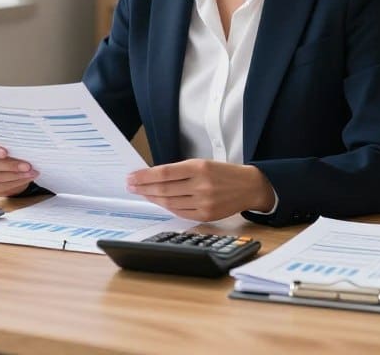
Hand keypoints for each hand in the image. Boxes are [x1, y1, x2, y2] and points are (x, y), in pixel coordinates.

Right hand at [0, 135, 39, 196]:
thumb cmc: (6, 147)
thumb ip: (9, 140)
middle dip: (10, 165)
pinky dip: (15, 183)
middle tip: (27, 165)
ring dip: (15, 175)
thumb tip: (23, 141)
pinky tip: (26, 178)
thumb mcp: (6, 140)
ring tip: (30, 172)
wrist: (8, 163)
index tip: (5, 152)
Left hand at [125, 159, 275, 221]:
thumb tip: (153, 176)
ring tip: (142, 194)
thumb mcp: (202, 163)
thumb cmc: (223, 173)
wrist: (248, 186)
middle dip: (143, 188)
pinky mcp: (206, 215)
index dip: (145, 176)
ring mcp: (204, 202)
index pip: (164, 173)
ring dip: (153, 198)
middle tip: (131, 186)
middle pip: (164, 189)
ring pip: (170, 202)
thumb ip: (180, 171)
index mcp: (198, 167)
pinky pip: (180, 212)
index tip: (132, 177)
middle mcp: (201, 185)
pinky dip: (167, 207)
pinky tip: (159, 202)